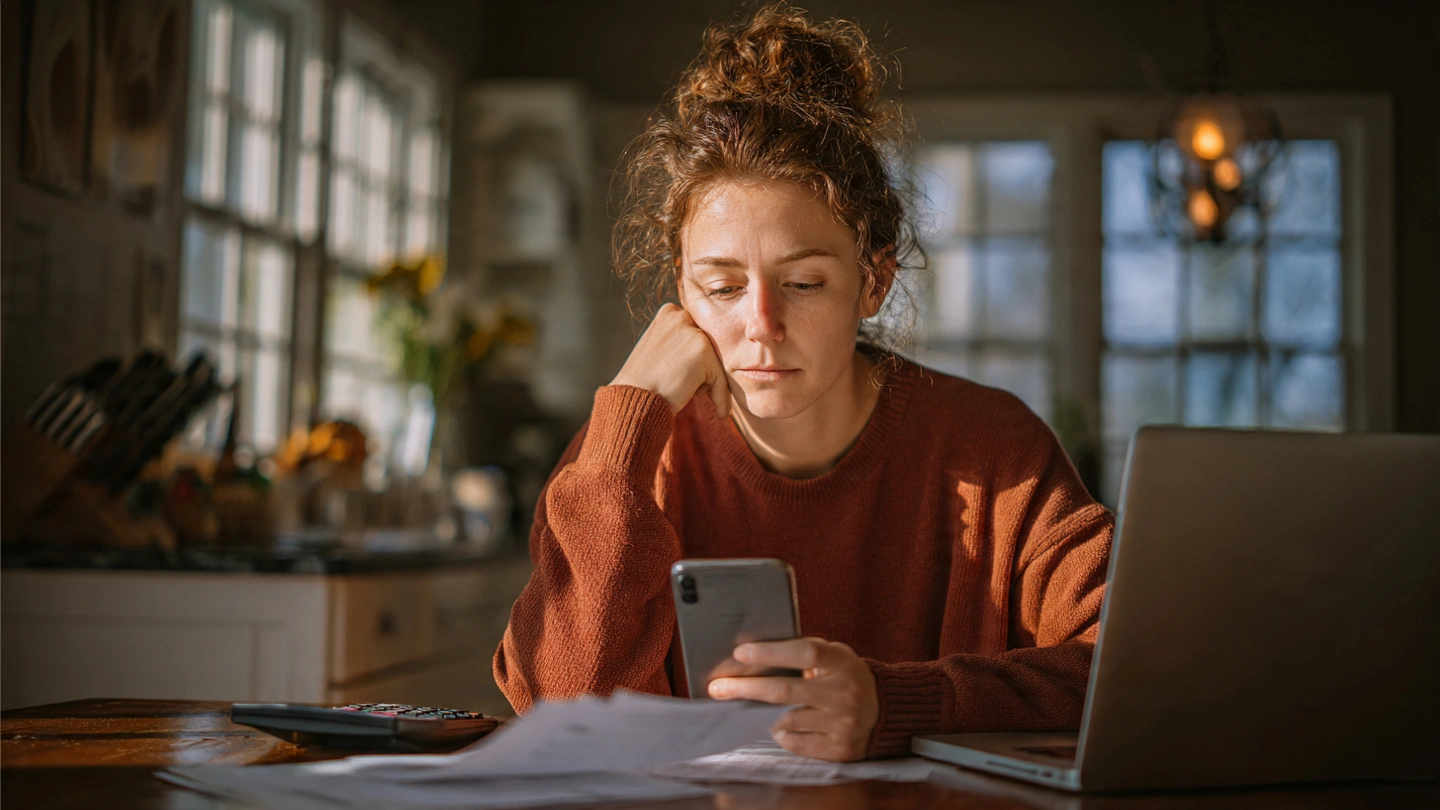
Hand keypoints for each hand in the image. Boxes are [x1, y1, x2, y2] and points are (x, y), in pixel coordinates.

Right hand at [610, 303, 729, 416]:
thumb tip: (705, 352)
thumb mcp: (658, 351)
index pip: (696, 335)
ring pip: (716, 362)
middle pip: (708, 346)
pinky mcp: (704, 351)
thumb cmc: (643, 383)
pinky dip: (722, 397)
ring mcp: (693, 332)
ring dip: (711, 383)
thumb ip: (680, 344)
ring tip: (696, 397)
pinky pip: (721, 378)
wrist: (633, 398)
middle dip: (705, 369)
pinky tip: (720, 413)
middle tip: (697, 392)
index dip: (696, 359)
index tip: (691, 378)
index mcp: (669, 313)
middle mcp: (681, 316)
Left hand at [707, 638, 878, 761]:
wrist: (885, 712)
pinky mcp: (838, 749)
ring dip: (762, 714)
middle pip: (784, 691)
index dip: (770, 652)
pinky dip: (782, 733)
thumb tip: (756, 655)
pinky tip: (782, 725)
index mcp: (842, 663)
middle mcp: (843, 693)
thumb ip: (805, 652)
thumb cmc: (848, 677)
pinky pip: (795, 742)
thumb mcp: (836, 656)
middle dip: (745, 688)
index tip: (740, 653)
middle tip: (718, 687)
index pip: (804, 653)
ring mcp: (842, 724)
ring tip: (752, 707)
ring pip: (785, 720)